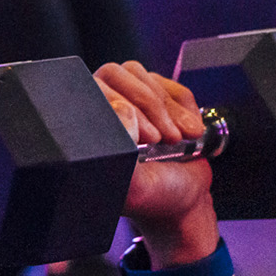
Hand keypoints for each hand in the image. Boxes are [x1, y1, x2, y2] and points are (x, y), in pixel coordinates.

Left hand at [94, 61, 219, 263]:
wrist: (185, 200)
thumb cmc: (153, 196)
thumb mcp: (133, 184)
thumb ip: (122, 154)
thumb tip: (121, 112)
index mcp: (85, 131)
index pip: (91, 90)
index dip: (120, 107)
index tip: (146, 139)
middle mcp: (102, 111)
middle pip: (117, 74)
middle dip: (149, 106)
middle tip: (165, 140)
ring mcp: (130, 101)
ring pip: (144, 77)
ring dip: (168, 108)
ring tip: (179, 140)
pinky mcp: (159, 100)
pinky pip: (172, 85)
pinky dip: (185, 107)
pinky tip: (191, 133)